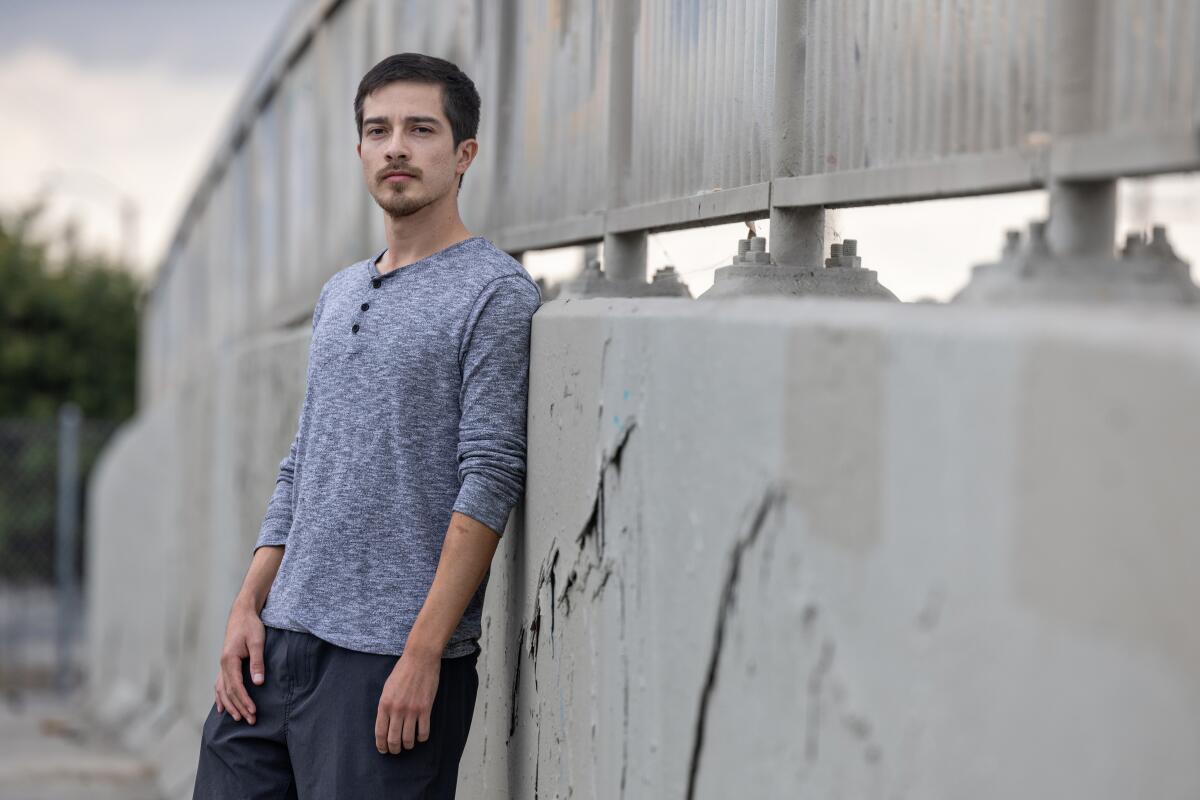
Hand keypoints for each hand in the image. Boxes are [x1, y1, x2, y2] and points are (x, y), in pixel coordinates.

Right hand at [214, 600, 265, 724]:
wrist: (242, 614)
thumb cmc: (251, 626)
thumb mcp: (257, 641)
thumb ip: (257, 662)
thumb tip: (258, 682)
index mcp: (229, 660)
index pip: (236, 686)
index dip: (244, 700)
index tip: (253, 711)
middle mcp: (222, 665)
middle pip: (229, 692)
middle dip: (239, 707)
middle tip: (250, 721)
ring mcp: (222, 665)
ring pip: (223, 691)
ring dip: (230, 705)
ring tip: (237, 719)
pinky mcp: (225, 664)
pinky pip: (220, 685)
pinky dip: (220, 697)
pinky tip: (221, 708)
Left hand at [375, 648, 440, 753]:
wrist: (420, 658)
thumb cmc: (403, 670)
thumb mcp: (387, 688)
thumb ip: (385, 706)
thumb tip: (386, 722)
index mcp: (384, 704)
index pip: (380, 733)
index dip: (381, 745)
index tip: (384, 750)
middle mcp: (397, 709)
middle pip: (393, 739)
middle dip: (394, 749)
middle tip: (397, 750)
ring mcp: (412, 710)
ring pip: (408, 739)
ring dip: (408, 745)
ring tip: (409, 744)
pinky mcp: (425, 708)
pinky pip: (424, 731)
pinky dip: (422, 738)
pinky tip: (421, 735)